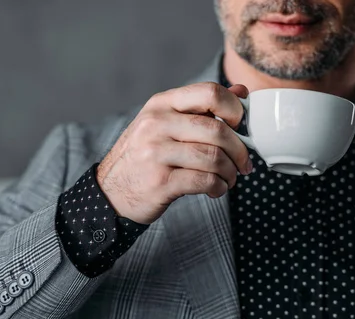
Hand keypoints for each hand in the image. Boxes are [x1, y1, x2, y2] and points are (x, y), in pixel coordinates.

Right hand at [96, 82, 252, 224]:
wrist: (111, 192)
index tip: (241, 126)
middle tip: (244, 164)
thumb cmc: (144, 156)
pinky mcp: (160, 182)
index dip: (234, 109)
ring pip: (214, 158)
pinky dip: (218, 187)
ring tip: (230, 179)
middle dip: (239, 151)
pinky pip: (204, 181)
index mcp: (161, 104)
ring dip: (230, 172)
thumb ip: (201, 107)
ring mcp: (156, 154)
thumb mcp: (165, 124)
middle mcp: (156, 125)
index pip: (209, 92)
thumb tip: (241, 91)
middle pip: (217, 130)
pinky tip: (216, 189)